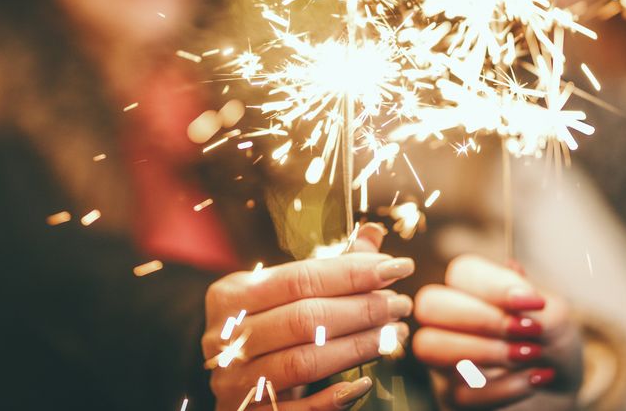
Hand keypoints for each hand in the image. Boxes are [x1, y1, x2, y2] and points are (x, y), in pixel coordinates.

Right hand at [204, 225, 413, 409]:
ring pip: (303, 362)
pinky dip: (332, 399)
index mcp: (232, 294)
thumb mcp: (282, 293)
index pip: (300, 278)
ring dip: (357, 347)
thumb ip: (327, 267)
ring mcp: (233, 380)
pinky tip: (364, 384)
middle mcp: (226, 336)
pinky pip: (295, 410)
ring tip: (394, 335)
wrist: (226, 379)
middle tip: (400, 304)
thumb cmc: (264, 325)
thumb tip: (374, 232)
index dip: (352, 272)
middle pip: (304, 319)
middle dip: (362, 309)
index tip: (397, 267)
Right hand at [413, 255, 581, 409]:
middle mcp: (447, 320)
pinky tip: (534, 379)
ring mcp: (444, 359)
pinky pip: (459, 391)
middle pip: (429, 304)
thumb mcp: (555, 318)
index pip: (461, 271)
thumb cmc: (551, 344)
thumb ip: (534, 301)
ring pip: (430, 346)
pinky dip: (505, 386)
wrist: (562, 390)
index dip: (494, 285)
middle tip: (525, 331)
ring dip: (486, 351)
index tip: (535, 303)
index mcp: (470, 289)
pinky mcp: (451, 396)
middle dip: (480, 318)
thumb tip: (512, 272)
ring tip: (529, 355)